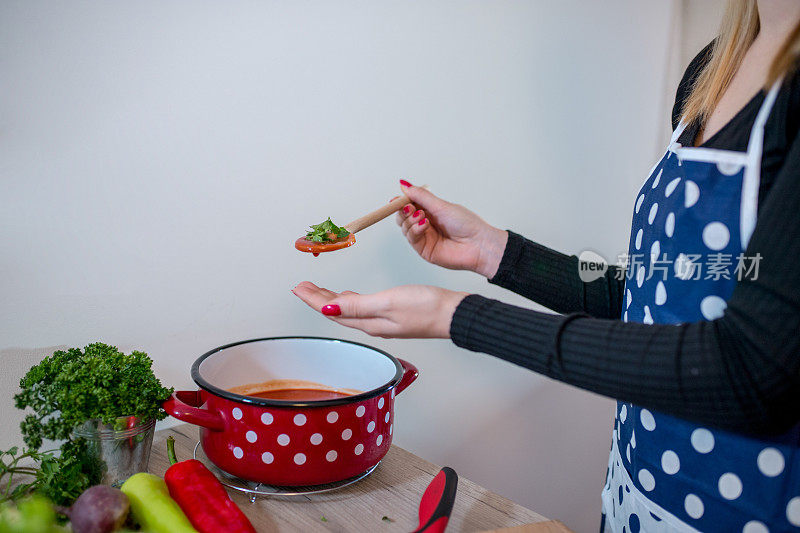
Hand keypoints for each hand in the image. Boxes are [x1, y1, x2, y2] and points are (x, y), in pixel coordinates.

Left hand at [291, 281, 468, 338]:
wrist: (453, 314)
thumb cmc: (426, 307)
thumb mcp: (388, 302)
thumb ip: (357, 306)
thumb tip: (327, 310)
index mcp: (368, 321)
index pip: (332, 310)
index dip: (312, 299)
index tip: (297, 288)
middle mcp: (372, 324)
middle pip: (337, 311)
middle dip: (317, 299)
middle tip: (302, 286)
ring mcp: (382, 321)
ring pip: (348, 310)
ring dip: (330, 300)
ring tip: (317, 290)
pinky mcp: (393, 316)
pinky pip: (361, 309)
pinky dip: (348, 300)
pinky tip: (348, 296)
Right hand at [396, 181, 507, 277]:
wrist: (478, 244)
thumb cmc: (466, 224)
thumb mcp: (441, 205)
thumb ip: (421, 196)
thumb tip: (404, 184)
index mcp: (431, 211)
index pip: (410, 205)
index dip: (401, 202)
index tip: (396, 199)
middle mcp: (426, 224)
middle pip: (403, 217)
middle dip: (403, 211)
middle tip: (409, 207)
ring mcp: (425, 237)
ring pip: (405, 227)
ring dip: (410, 220)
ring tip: (422, 216)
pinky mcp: (424, 250)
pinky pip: (411, 238)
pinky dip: (415, 230)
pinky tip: (424, 225)